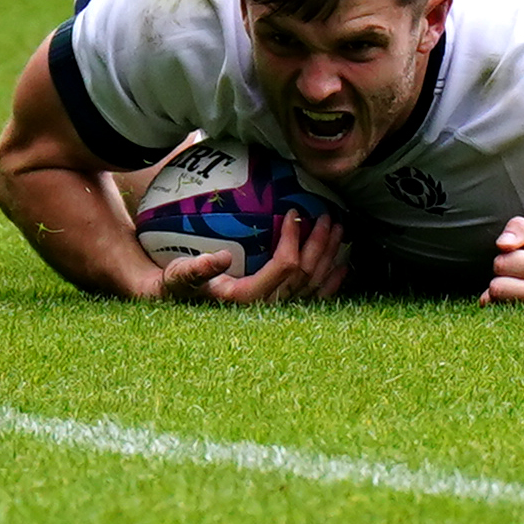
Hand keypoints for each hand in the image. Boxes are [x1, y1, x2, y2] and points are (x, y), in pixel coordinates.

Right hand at [158, 211, 349, 303]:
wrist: (181, 303)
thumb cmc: (180, 285)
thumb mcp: (180, 275)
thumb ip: (197, 269)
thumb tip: (220, 258)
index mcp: (246, 299)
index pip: (283, 266)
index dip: (292, 239)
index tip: (292, 213)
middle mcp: (267, 308)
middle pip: (305, 273)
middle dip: (319, 243)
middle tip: (325, 215)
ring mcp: (278, 311)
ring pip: (314, 284)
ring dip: (329, 255)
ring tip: (338, 229)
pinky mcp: (282, 310)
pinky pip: (316, 298)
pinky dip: (332, 282)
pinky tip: (343, 266)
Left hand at [480, 217, 523, 305]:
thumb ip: (518, 230)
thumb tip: (504, 244)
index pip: (504, 264)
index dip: (505, 257)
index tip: (519, 257)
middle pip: (498, 287)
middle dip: (501, 276)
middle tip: (517, 273)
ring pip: (498, 305)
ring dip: (501, 293)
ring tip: (517, 285)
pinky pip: (500, 319)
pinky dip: (500, 308)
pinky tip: (514, 300)